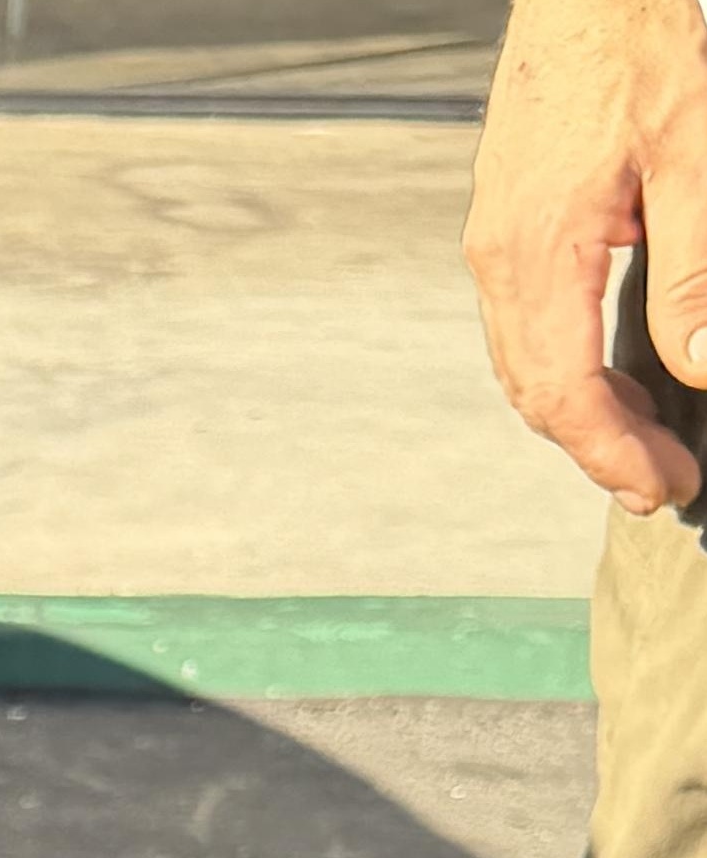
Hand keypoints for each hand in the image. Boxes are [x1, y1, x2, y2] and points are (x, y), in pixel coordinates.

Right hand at [469, 0, 706, 512]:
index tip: (663, 488)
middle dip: (598, 450)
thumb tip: (699, 369)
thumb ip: (691, 272)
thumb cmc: (639, 41)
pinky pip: (525, 324)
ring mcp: (496, 241)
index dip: (614, 454)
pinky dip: (564, 367)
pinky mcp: (508, 220)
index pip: (565, 392)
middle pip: (536, 392)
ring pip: (525, 363)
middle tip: (659, 486)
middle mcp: (500, 258)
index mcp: (537, 253)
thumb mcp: (694, 153)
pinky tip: (605, 372)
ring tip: (636, 443)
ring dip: (579, 414)